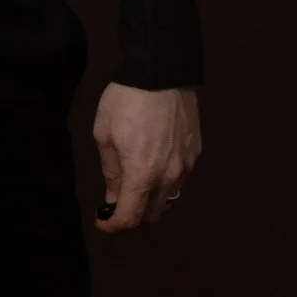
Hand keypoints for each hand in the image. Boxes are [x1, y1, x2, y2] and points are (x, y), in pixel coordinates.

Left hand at [92, 82, 199, 233]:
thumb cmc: (126, 100)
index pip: (130, 218)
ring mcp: (186, 165)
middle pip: (151, 215)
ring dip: (149, 202)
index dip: (112, 225)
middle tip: (115, 204)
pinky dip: (163, 185)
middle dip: (131, 217)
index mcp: (142, 174)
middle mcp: (169, 176)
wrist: (162, 71)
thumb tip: (113, 197)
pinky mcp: (195, 153)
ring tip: (133, 187)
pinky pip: (178, 181)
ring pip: (167, 200)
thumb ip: (111, 172)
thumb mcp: (105, 136)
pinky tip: (151, 168)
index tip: (101, 220)